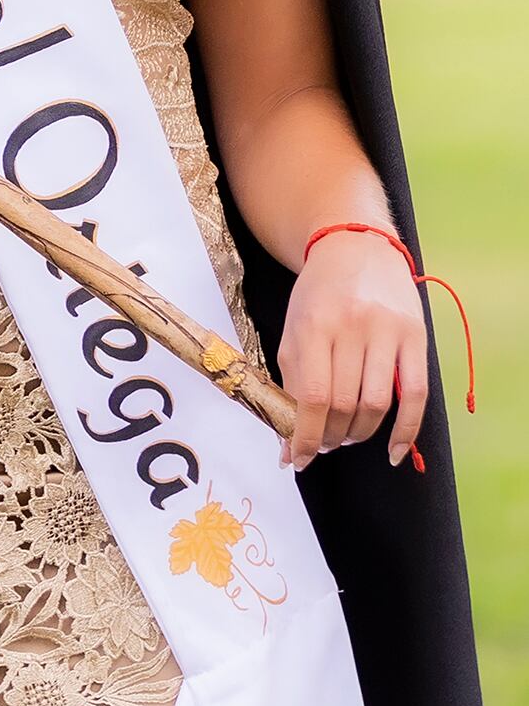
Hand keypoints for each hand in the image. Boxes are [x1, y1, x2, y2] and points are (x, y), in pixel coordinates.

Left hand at [277, 229, 427, 472]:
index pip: (313, 396)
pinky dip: (406, 430)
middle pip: (345, 405)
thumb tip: (289, 443)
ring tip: (348, 436)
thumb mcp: (294, 329)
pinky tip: (395, 450)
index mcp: (315, 325)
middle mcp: (353, 327)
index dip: (305, 436)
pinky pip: (416, 394)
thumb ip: (292, 383)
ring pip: (377, 405)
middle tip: (325, 443)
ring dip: (361, 434)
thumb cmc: (319, 293)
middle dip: (332, 436)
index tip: (298, 459)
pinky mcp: (415, 335)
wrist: (356, 245)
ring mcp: (387, 331)